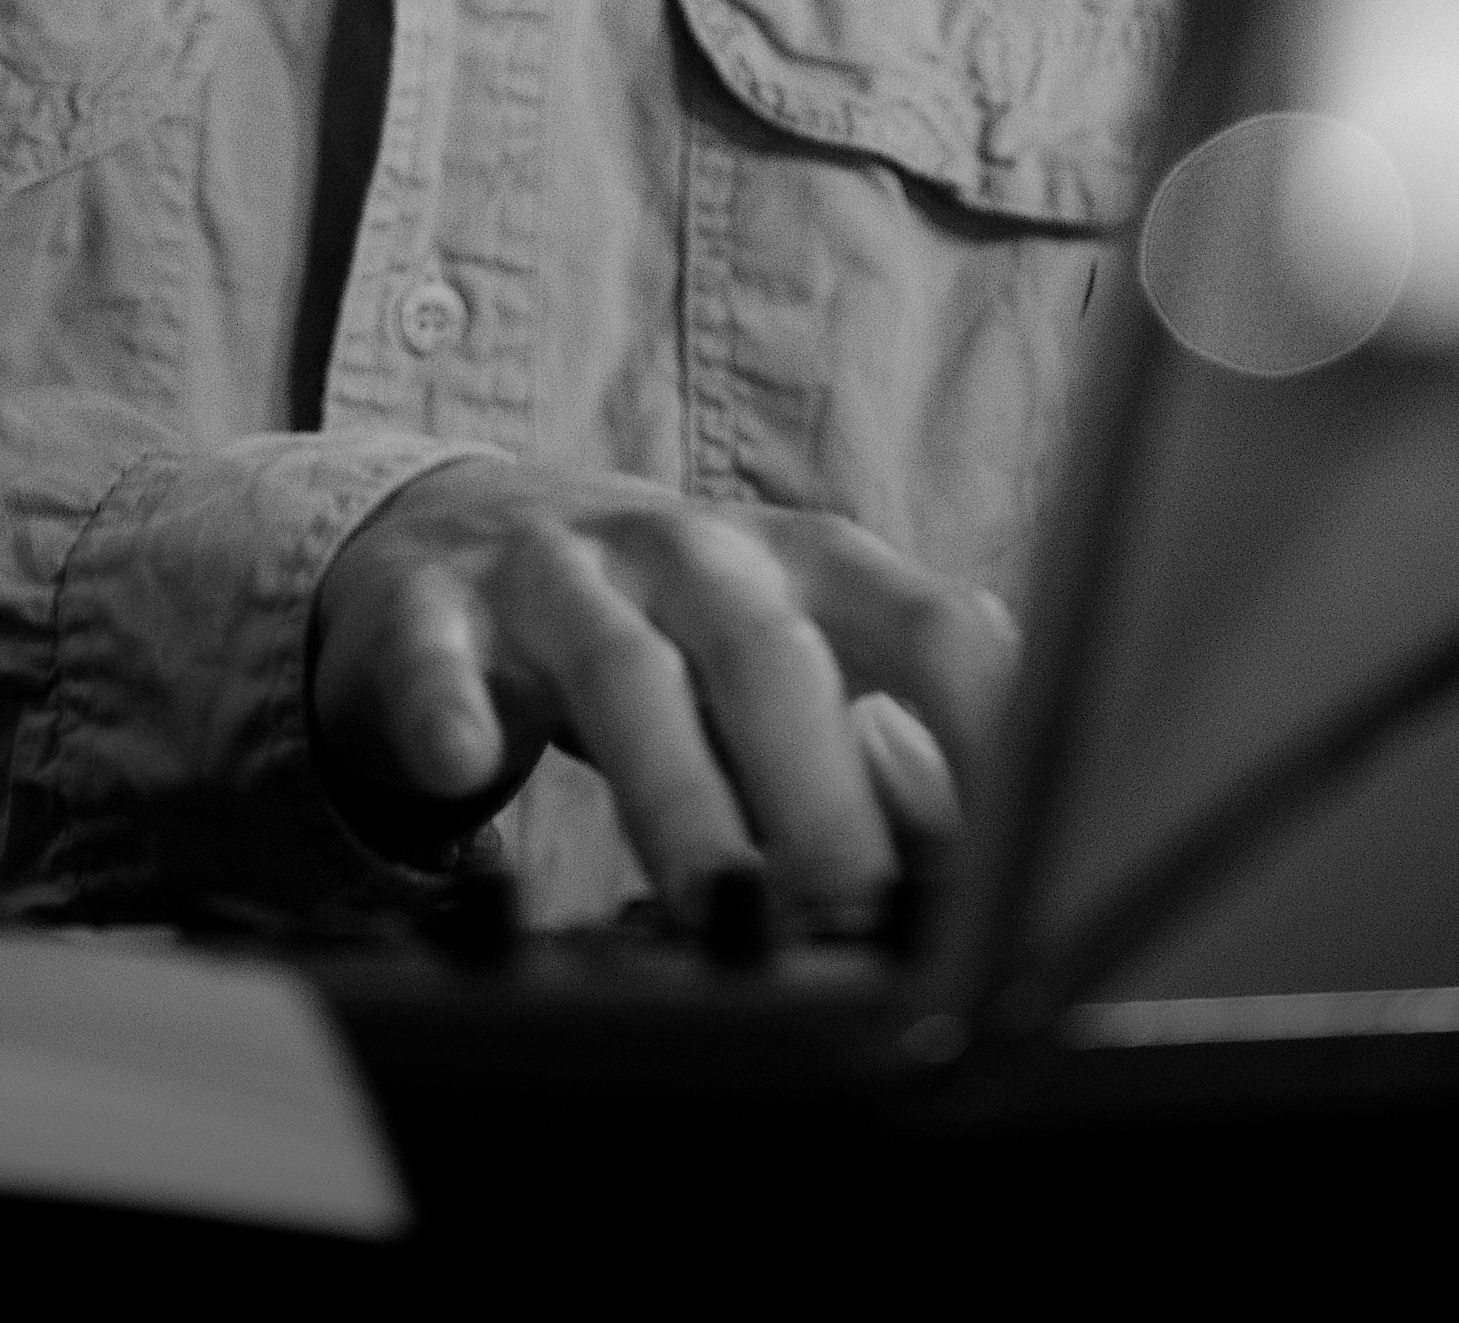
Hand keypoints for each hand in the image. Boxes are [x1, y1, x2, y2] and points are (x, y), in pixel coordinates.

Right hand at [308, 458, 1017, 925]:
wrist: (449, 533)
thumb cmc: (666, 636)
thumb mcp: (785, 673)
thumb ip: (886, 769)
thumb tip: (997, 900)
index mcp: (810, 568)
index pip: (935, 631)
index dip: (992, 739)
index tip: (1026, 863)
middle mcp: (694, 550)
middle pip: (776, 659)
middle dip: (827, 799)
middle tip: (859, 925)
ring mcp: (558, 570)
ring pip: (623, 669)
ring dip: (676, 788)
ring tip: (713, 897)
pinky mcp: (431, 607)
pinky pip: (439, 656)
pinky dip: (451, 707)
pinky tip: (466, 768)